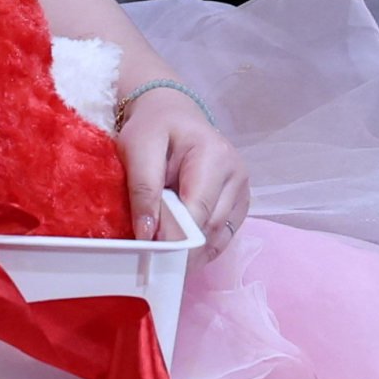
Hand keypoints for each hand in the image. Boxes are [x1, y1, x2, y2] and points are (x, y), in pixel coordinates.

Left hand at [118, 85, 249, 255]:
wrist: (172, 114)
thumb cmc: (154, 128)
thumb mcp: (137, 148)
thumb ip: (143, 189)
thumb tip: (148, 235)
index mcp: (215, 155)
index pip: (198, 209)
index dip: (176, 237)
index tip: (151, 257)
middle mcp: (236, 175)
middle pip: (210, 226)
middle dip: (181, 249)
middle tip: (151, 264)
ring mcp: (241, 191)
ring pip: (217, 237)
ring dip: (191, 253)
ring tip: (163, 261)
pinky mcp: (237, 205)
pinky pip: (221, 237)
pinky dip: (200, 250)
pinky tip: (181, 254)